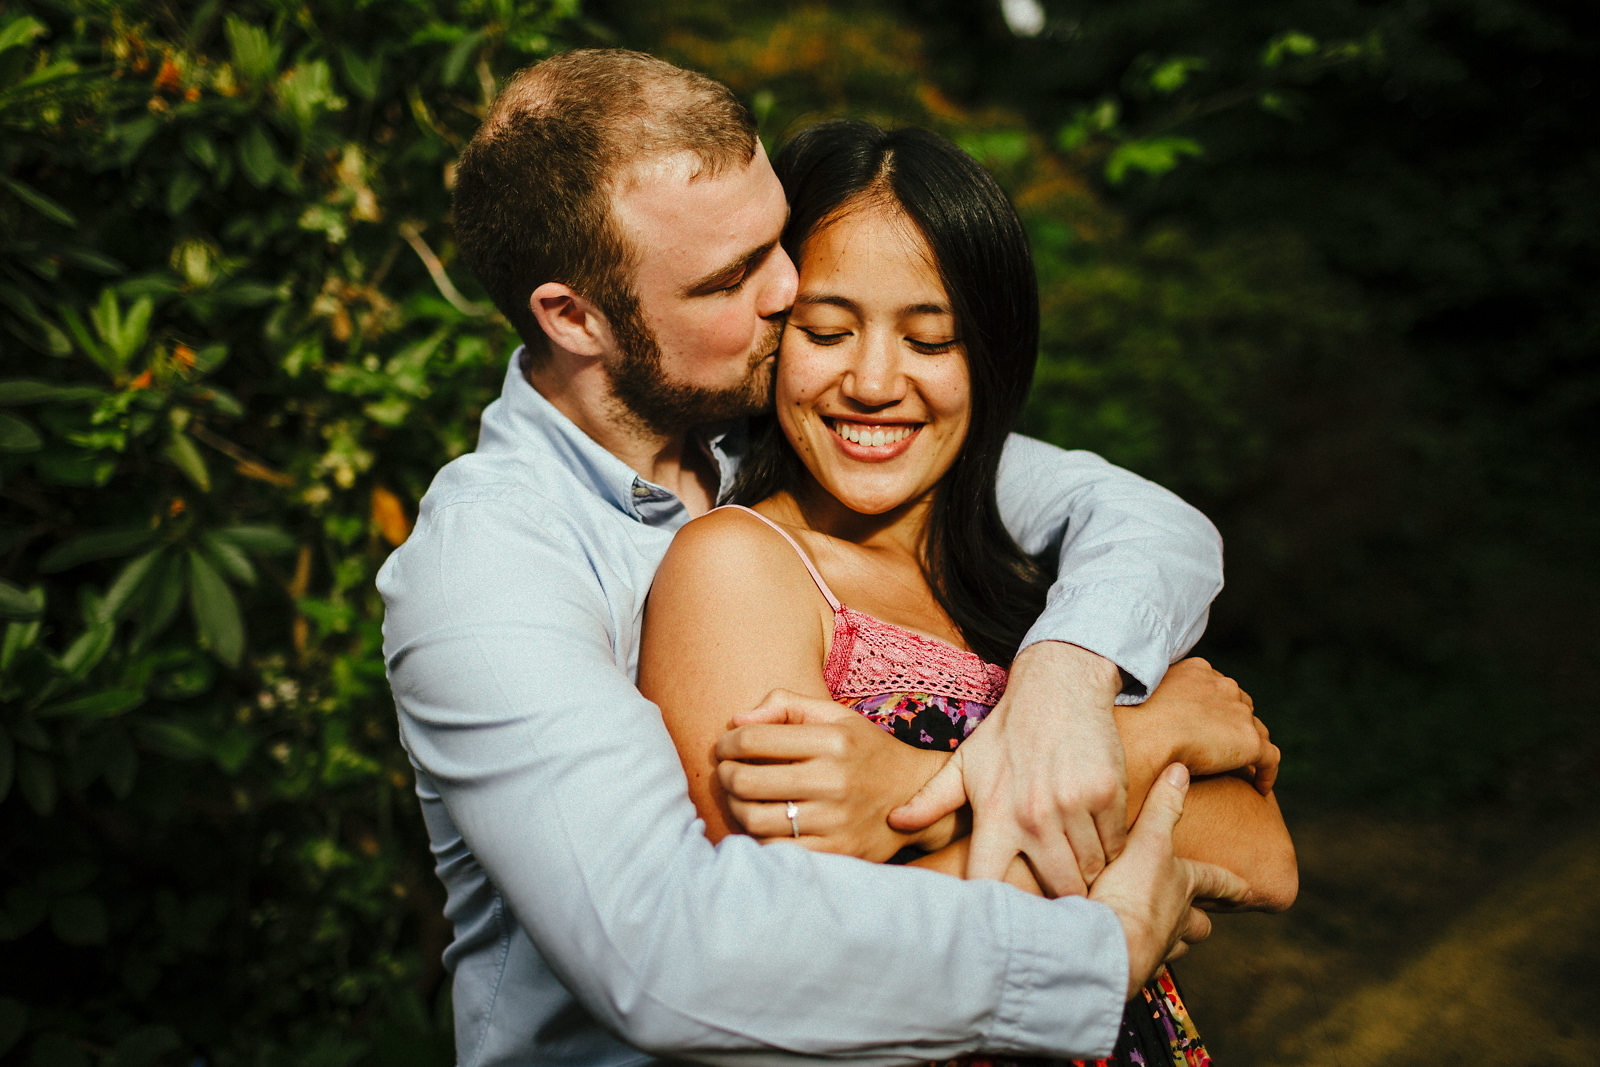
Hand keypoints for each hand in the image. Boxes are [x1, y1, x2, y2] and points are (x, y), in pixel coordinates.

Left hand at [715, 689, 952, 861]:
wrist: (916, 795)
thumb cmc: (865, 751)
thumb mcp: (836, 717)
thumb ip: (787, 705)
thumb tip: (736, 721)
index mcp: (832, 740)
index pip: (752, 740)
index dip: (727, 743)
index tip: (724, 747)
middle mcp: (835, 780)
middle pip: (746, 781)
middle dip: (725, 775)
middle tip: (726, 772)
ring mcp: (836, 820)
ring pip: (755, 819)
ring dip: (735, 807)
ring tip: (739, 797)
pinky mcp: (837, 852)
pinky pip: (775, 849)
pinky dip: (758, 837)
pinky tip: (761, 822)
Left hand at [890, 642, 1127, 896]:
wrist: (1057, 687)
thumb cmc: (1007, 732)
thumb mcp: (966, 764)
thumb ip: (932, 799)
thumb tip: (894, 822)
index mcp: (996, 814)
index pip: (990, 882)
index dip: (999, 911)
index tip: (1006, 923)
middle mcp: (1034, 815)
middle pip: (1058, 888)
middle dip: (1062, 898)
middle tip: (1061, 898)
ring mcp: (1073, 805)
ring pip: (1092, 870)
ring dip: (1089, 873)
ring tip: (1080, 866)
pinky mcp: (1107, 793)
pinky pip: (1116, 845)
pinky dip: (1111, 848)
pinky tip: (1097, 836)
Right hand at [1088, 763, 1249, 998]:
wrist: (1105, 942)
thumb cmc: (1130, 889)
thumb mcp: (1147, 839)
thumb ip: (1162, 806)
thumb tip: (1181, 769)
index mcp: (1184, 885)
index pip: (1217, 882)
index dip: (1232, 884)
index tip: (1248, 891)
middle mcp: (1178, 920)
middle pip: (1201, 924)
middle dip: (1201, 919)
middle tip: (1200, 915)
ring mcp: (1159, 947)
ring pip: (1176, 947)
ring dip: (1171, 940)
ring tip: (1159, 934)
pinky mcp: (1137, 968)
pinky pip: (1145, 965)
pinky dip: (1141, 957)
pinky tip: (1128, 953)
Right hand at [1129, 658, 1277, 793]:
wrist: (1146, 737)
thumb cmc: (1133, 720)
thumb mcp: (1142, 692)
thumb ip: (1156, 694)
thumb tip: (1148, 708)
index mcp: (1199, 670)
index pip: (1218, 688)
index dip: (1216, 708)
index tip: (1209, 726)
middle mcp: (1224, 685)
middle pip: (1240, 706)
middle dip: (1235, 725)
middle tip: (1224, 749)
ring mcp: (1240, 713)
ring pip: (1256, 731)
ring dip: (1250, 748)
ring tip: (1243, 769)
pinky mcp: (1250, 742)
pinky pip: (1270, 759)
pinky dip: (1267, 773)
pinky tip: (1260, 787)